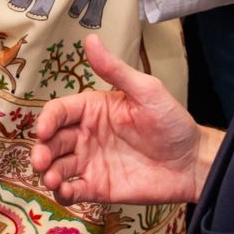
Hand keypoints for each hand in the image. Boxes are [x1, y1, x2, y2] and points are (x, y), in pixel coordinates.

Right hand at [33, 36, 217, 204]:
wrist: (192, 162)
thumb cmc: (172, 122)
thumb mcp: (146, 90)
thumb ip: (115, 70)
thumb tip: (90, 40)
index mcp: (93, 110)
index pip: (59, 112)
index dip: (47, 120)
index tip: (44, 131)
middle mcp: (86, 135)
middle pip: (52, 142)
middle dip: (42, 151)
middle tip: (41, 161)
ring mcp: (91, 162)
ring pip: (57, 167)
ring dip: (48, 173)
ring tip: (52, 179)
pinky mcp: (98, 187)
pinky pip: (73, 191)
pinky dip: (63, 193)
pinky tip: (65, 192)